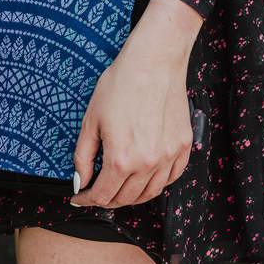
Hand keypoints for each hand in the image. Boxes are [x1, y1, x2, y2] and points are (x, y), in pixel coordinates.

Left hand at [69, 0, 201, 207]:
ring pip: (150, 193)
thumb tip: (81, 181)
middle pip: (126, 198)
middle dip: (107, 200)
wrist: (153, 63)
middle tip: (96, 193)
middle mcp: (148, 163)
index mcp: (121, 159)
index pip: (102, 195)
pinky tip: (144, 178)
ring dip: (131, 196)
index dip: (87, 199)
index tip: (80, 197)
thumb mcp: (90, 121)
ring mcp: (169, 157)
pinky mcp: (183, 147)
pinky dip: (156, 184)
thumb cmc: (120, 85)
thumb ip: (83, 157)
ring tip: (118, 189)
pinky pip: (171, 178)